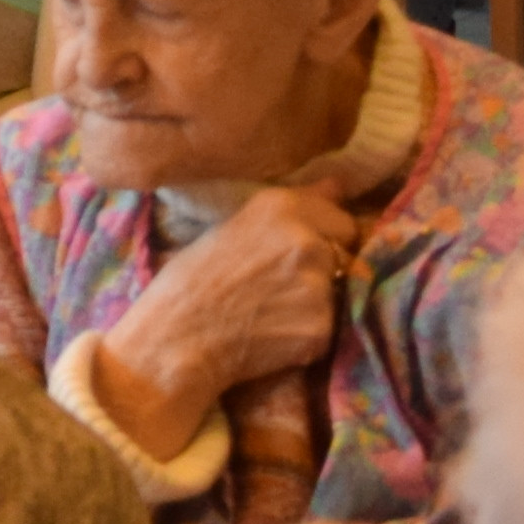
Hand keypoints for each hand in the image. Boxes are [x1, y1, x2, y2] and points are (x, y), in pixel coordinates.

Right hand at [107, 179, 363, 420]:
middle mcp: (307, 240)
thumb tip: (339, 185)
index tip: (301, 256)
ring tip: (274, 314)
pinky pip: (328, 330)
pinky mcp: (320, 328)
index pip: (342, 220)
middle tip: (284, 289)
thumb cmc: (192, 281)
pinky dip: (309, 337)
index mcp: (282, 206)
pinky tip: (275, 338)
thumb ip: (295, 207)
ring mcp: (317, 285)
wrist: (176, 338)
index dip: (326, 239)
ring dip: (317, 305)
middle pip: (347, 255)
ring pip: (338, 294)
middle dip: (328, 270)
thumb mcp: (235, 225)